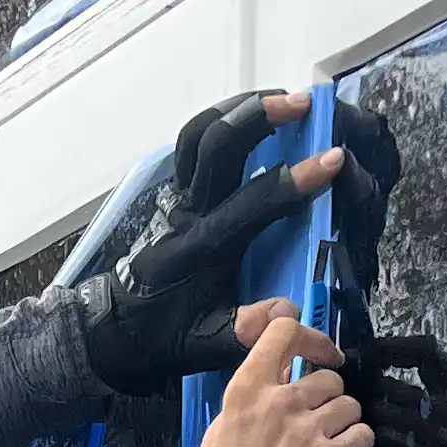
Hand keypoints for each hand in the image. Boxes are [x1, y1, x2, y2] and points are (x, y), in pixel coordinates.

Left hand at [78, 92, 399, 395]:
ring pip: (201, 134)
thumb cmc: (161, 336)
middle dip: (261, 117)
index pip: (252, 203)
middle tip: (302, 104)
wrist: (113, 330)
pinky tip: (250, 118)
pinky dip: (222, 121)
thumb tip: (285, 313)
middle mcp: (187, 213)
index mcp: (202, 248)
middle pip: (217, 145)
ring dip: (240, 109)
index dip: (294, 181)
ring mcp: (177, 198)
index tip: (332, 161)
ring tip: (281, 99)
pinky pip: (195, 145)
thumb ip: (240, 331)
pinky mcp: (174, 194)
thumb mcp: (200, 346)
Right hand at [177, 304, 375, 446]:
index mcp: (246, 391)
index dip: (311, 339)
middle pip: (327, 376)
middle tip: (315, 423)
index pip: (284, 332)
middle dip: (326, 398)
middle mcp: (279, 403)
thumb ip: (252, 398)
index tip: (321, 354)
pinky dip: (356, 446)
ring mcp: (308, 431)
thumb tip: (277, 377)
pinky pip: (362, 435)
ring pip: (349, 405)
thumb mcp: (222, 431)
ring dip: (342, 423)